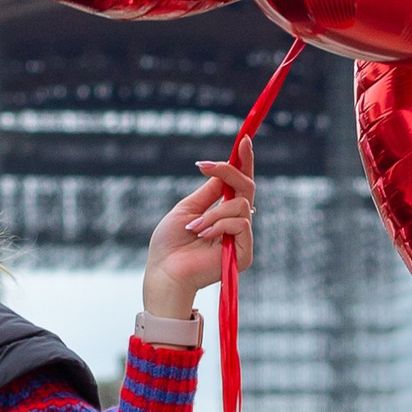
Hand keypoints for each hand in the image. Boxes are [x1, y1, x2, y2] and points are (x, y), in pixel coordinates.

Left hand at [142, 158, 253, 320]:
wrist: (164, 271)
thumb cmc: (170, 243)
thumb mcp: (187, 209)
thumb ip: (209, 192)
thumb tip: (223, 170)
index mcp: (222, 212)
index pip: (240, 184)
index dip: (244, 162)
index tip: (244, 140)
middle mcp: (235, 224)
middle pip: (247, 187)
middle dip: (229, 172)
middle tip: (206, 167)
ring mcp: (241, 239)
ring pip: (241, 205)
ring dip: (214, 212)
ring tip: (194, 227)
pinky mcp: (244, 254)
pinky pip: (240, 224)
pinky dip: (219, 225)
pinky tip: (203, 235)